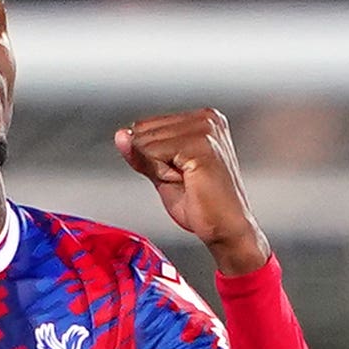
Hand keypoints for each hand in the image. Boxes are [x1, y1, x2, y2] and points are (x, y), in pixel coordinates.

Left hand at [114, 110, 268, 275]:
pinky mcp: (202, 145)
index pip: (146, 125)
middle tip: (184, 181)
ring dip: (160, 170)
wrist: (227, 229)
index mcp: (201, 119)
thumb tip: (120, 136)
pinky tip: (188, 182)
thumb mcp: (163, 173)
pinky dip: (163, 174)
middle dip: (154, 162)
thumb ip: (142, 153)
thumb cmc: (204, 205)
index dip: (151, 156)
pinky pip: (154, 153)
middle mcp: (206, 118)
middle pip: (143, 131)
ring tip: (188, 182)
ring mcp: (206, 129)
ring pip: (146, 143)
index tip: (179, 173)